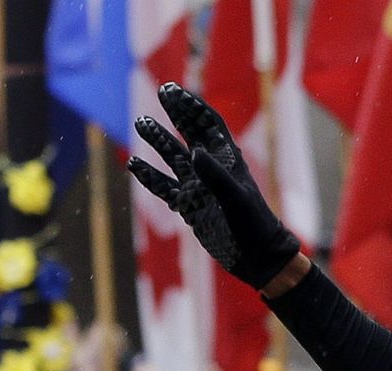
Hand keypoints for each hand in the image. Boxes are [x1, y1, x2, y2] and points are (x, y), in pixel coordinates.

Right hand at [128, 83, 300, 290]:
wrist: (257, 259)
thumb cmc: (253, 226)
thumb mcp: (235, 199)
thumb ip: (215, 176)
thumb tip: (194, 151)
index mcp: (228, 162)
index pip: (210, 125)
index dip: (194, 107)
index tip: (175, 91)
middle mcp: (212, 170)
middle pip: (190, 133)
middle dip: (177, 113)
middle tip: (161, 90)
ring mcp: (200, 188)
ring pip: (174, 158)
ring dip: (158, 141)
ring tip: (141, 123)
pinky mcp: (190, 207)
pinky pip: (165, 188)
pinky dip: (150, 176)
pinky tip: (134, 164)